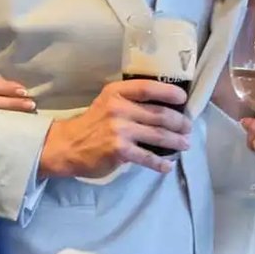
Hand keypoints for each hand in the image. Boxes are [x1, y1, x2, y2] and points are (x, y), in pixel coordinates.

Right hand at [40, 79, 190, 180]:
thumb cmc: (92, 124)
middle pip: (159, 114)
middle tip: (188, 127)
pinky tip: (168, 165)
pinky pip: (147, 157)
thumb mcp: (107, 102)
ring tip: (185, 144)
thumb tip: (163, 106)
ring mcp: (120, 130)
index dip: (169, 92)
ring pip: (158, 135)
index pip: (148, 88)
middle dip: (179, 122)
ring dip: (176, 141)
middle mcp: (119, 109)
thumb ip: (130, 101)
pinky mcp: (120, 150)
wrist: (67, 145)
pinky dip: (160, 162)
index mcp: (117, 93)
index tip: (183, 99)